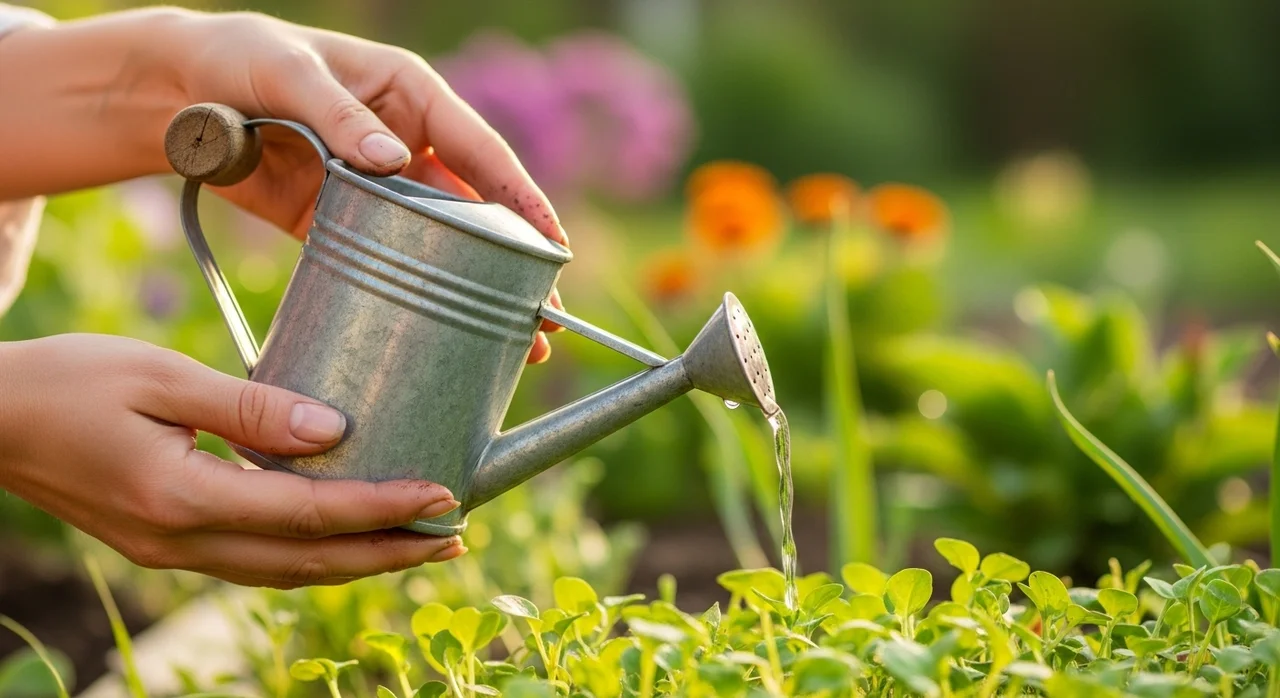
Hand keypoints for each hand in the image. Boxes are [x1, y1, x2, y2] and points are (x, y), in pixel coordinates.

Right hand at [0, 334, 466, 587]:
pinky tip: (341, 538)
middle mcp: (181, 541)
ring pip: (284, 571)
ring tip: (416, 544)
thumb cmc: (68, 382)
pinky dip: (310, 555)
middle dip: (388, 553)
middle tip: (454, 538)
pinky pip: (254, 560)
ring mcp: (171, 551)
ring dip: (356, 560)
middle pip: (309, 562)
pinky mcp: (165, 542)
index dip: (382, 508)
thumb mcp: (161, 377)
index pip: (310, 514)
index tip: (443, 496)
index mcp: (183, 498)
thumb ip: (251, 407)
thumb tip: (333, 429)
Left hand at [177, 12, 566, 363]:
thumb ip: (338, 116)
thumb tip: (392, 160)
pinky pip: (386, 262)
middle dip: (513, 263)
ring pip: (440, 245)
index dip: (524, 200)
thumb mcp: (287, 74)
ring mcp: (376, 189)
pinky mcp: (340, 224)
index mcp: (412, 97)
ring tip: (511, 342)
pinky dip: (416, 297)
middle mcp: (406, 144)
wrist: (172, 93)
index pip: (483, 154)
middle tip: (544, 315)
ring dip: (475, 290)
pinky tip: (438, 333)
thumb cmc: (238, 58)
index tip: (555, 245)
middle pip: (475, 211)